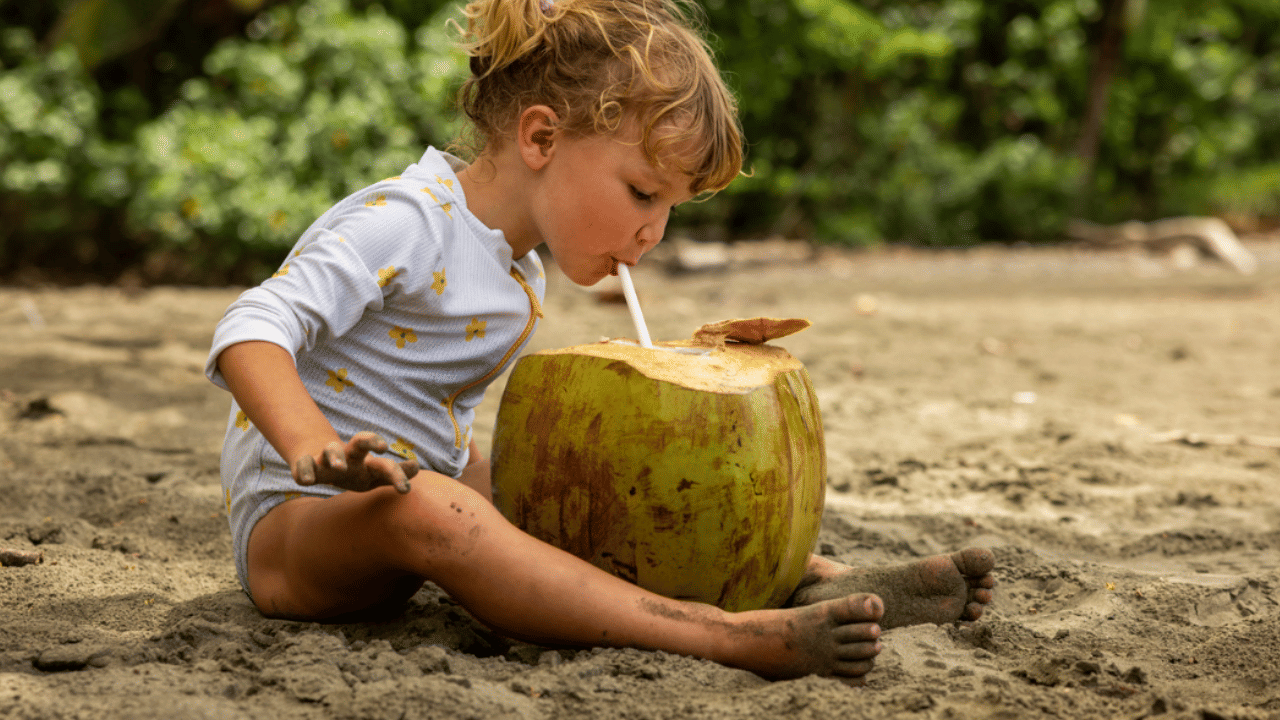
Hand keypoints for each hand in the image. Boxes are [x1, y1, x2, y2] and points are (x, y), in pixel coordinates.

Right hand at [292, 432, 417, 493]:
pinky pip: (303, 465)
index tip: (406, 489)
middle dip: (370, 441)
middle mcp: (348, 456)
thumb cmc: (354, 471)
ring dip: (335, 456)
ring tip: (339, 466)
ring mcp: (326, 459)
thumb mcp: (374, 476)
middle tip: (382, 446)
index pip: (385, 465)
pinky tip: (306, 481)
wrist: (318, 461)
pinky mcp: (306, 463)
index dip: (397, 474)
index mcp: (366, 463)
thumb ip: (393, 475)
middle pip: (361, 443)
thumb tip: (416, 468)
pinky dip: (304, 471)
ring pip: (331, 450)